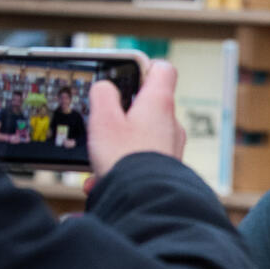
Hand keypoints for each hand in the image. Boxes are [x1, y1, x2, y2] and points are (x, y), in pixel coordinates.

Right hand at [87, 60, 183, 178]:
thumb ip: (103, 95)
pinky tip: (102, 181)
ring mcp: (172, 147)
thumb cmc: (125, 159)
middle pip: (148, 106)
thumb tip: (106, 87)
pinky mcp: (167, 169)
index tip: (127, 74)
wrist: (145, 202)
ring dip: (118, 146)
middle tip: (103, 123)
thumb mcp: (104, 119)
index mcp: (159, 103)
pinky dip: (123, 167)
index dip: (144, 66)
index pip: (163, 69)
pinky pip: (142, 161)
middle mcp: (172, 123)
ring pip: (141, 137)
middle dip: (122, 114)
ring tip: (97, 161)